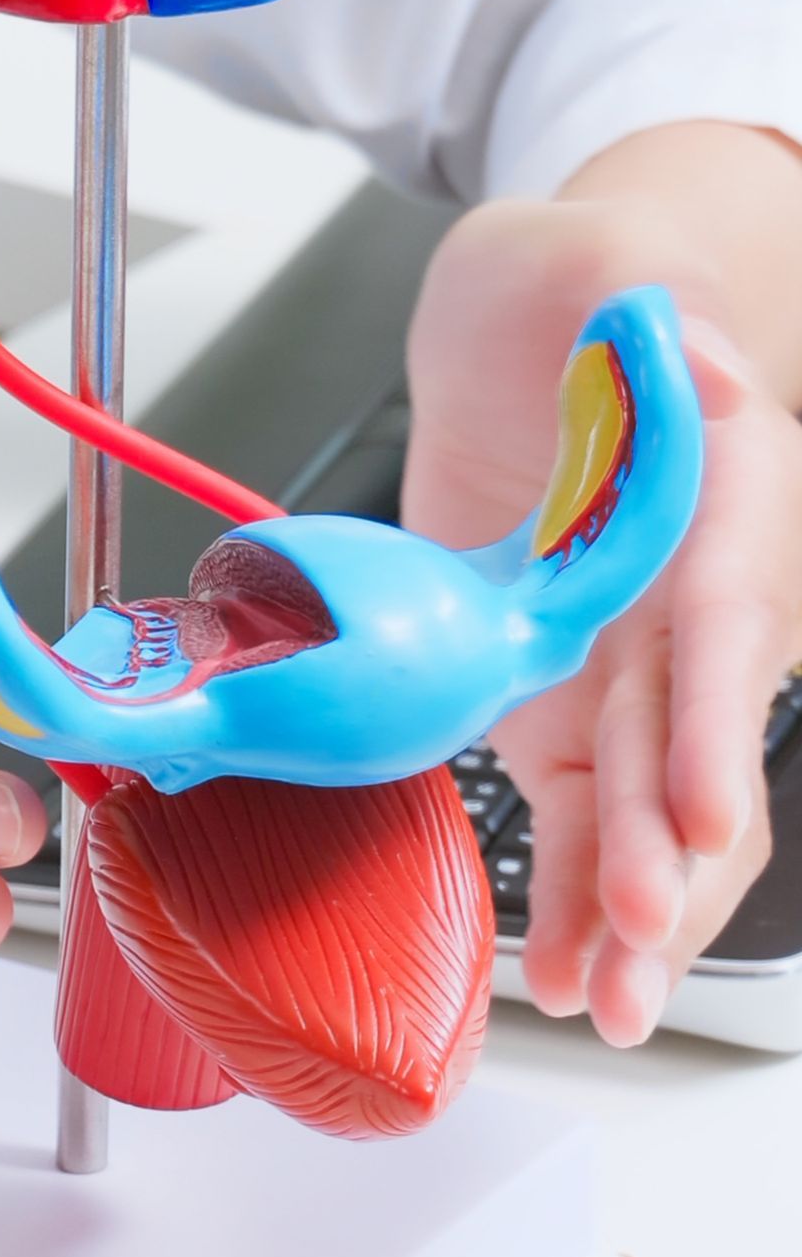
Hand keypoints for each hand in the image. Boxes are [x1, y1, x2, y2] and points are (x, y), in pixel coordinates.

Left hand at [404, 140, 801, 1045]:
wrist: (524, 333)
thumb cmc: (567, 288)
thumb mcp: (579, 251)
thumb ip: (629, 291)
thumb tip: (694, 356)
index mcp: (723, 483)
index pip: (732, 611)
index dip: (718, 718)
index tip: (698, 807)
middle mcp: (701, 590)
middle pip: (702, 738)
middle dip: (670, 854)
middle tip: (636, 943)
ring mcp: (642, 663)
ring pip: (660, 806)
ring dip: (640, 911)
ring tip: (609, 1004)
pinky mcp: (577, 708)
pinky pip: (587, 818)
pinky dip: (579, 902)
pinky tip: (566, 977)